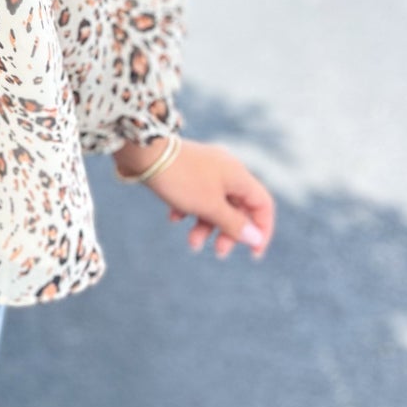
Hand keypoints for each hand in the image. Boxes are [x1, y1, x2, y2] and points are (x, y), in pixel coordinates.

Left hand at [126, 137, 274, 261]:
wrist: (144, 152)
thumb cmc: (181, 179)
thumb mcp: (210, 207)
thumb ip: (234, 224)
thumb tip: (256, 239)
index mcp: (238, 175)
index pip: (263, 204)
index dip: (262, 230)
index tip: (253, 254)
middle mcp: (226, 170)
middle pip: (238, 207)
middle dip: (228, 232)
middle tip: (218, 252)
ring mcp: (205, 169)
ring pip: (215, 204)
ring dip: (206, 226)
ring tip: (191, 243)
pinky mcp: (186, 170)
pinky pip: (196, 195)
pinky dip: (189, 210)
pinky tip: (173, 218)